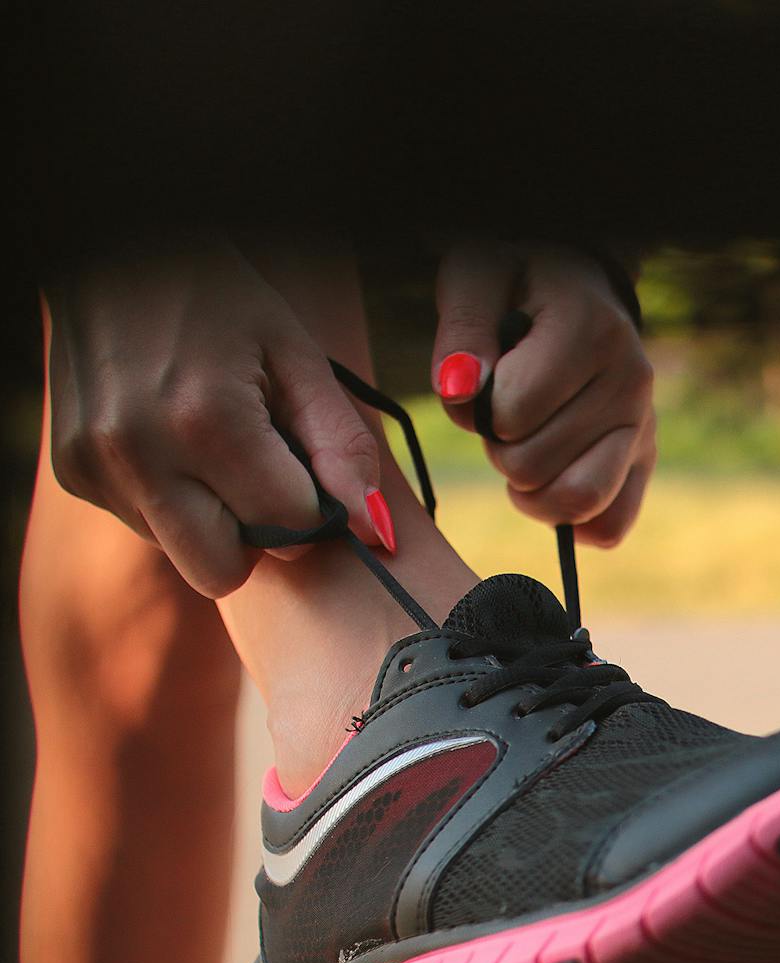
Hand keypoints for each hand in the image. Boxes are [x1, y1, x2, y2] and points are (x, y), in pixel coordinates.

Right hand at [43, 239, 385, 596]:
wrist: (110, 246)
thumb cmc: (217, 294)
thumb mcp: (295, 354)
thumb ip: (341, 447)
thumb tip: (379, 532)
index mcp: (208, 421)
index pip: (292, 527)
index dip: (317, 506)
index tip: (313, 470)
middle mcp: (140, 453)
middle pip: (223, 570)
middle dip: (259, 535)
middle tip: (267, 473)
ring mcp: (95, 466)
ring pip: (183, 551)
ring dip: (213, 516)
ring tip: (215, 442)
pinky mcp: (71, 470)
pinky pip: (144, 523)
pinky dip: (172, 499)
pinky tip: (175, 439)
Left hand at [430, 241, 654, 546]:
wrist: (574, 284)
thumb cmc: (515, 281)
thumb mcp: (476, 277)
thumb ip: (462, 331)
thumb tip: (461, 393)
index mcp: (592, 331)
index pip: (511, 414)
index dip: (477, 406)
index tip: (485, 374)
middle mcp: (632, 381)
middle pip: (533, 465)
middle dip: (498, 446)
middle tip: (504, 410)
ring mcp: (645, 424)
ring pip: (577, 501)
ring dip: (530, 491)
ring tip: (522, 451)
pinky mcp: (646, 459)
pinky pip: (609, 524)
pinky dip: (571, 520)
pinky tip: (551, 484)